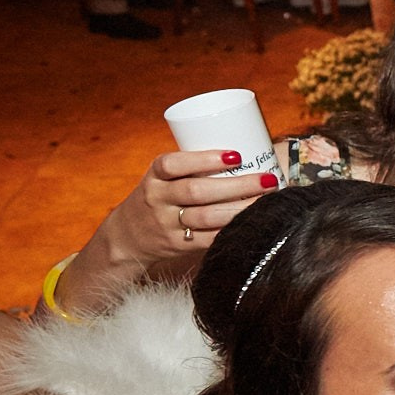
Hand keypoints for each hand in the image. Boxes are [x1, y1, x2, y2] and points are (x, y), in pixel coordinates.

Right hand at [92, 150, 276, 271]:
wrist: (128, 236)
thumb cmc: (161, 197)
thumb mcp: (164, 178)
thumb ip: (193, 168)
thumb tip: (250, 149)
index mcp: (155, 176)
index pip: (173, 164)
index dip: (204, 159)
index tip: (235, 155)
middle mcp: (157, 199)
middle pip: (197, 191)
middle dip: (236, 185)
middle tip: (266, 179)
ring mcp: (167, 224)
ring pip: (206, 217)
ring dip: (240, 209)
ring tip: (266, 200)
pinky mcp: (178, 245)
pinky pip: (209, 239)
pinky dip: (232, 230)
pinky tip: (252, 223)